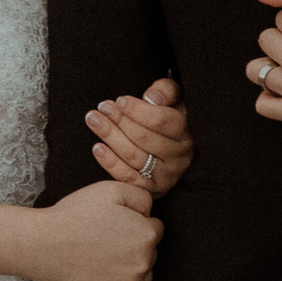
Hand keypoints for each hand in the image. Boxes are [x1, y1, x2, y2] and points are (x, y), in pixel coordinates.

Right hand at [31, 178, 161, 280]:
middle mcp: (144, 263)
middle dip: (134, 247)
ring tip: (103, 260)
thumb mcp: (110, 189)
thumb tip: (150, 213)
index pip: (155, 230)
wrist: (43, 246)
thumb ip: (141, 197)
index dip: (136, 224)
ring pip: (144, 277)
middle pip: (150, 254)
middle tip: (106, 241)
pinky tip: (108, 280)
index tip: (116, 226)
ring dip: (131, 269)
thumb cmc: (74, 216)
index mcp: (146, 235)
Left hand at [88, 72, 191, 192]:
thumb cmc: (169, 117)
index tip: (119, 100)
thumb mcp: (174, 99)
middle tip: (102, 107)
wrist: (170, 147)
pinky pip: (128, 177)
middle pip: (144, 138)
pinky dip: (111, 162)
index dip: (138, 110)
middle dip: (119, 120)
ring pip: (134, 156)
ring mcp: (167, 176)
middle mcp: (180, 157)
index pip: (162, 121)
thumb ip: (167, 91)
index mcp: (188, 133)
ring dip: (110, 136)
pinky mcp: (152, 190)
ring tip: (94, 120)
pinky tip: (97, 147)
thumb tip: (152, 97)